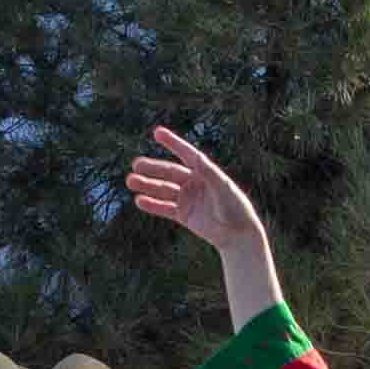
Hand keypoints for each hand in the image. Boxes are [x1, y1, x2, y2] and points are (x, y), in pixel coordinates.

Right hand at [123, 126, 278, 283]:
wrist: (238, 236)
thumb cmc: (235, 209)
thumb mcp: (223, 189)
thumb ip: (210, 174)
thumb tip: (198, 158)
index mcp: (206, 173)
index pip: (187, 154)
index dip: (173, 143)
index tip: (157, 132)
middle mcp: (195, 183)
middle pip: (170, 173)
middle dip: (153, 169)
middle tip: (136, 164)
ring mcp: (188, 199)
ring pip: (164, 190)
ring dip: (148, 185)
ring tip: (131, 181)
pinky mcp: (184, 215)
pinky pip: (165, 208)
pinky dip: (152, 205)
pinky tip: (139, 200)